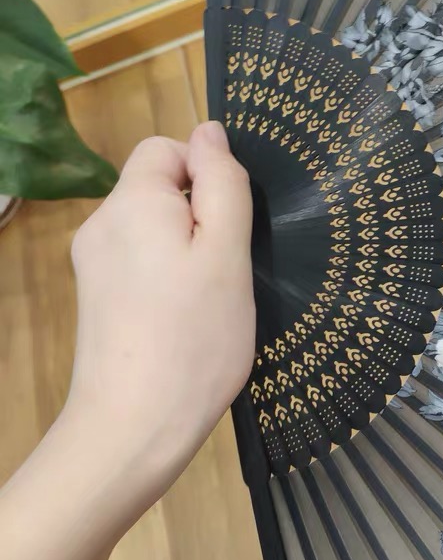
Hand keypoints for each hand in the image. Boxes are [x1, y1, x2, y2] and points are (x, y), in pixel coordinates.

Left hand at [63, 121, 254, 518]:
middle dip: (200, 217)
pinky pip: (141, 265)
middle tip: (228, 270)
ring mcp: (94, 267)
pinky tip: (187, 323)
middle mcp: (101, 226)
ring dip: (188, 253)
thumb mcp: (227, 253)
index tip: (231, 225)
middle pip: (159, 190)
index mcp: (131, 203)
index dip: (206, 173)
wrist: (132, 428)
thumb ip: (221, 184)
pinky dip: (168, 282)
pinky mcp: (97, 302)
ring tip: (210, 303)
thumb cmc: (193, 338)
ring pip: (153, 231)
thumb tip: (209, 131)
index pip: (165, 149)